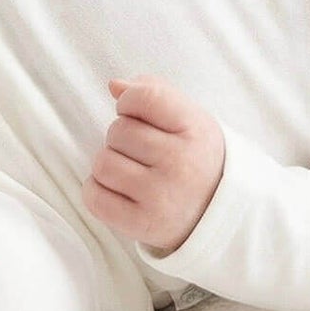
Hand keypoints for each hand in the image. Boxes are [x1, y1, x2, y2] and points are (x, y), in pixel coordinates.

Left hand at [82, 75, 225, 253]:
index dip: (129, 101)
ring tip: (130, 171)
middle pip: (118, 130)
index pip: (145, 97)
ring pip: (103, 163)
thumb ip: (154, 93)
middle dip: (121, 137)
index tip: (135, 113)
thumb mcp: (190, 119)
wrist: (215, 213)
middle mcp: (181, 164)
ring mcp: (161, 197)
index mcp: (195, 131)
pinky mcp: (143, 225)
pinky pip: (94, 197)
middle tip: (141, 151)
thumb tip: (114, 86)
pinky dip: (97, 191)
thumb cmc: (195, 157)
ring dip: (108, 164)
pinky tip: (118, 190)